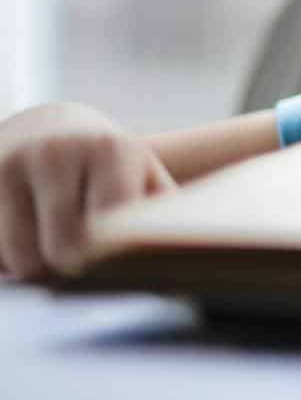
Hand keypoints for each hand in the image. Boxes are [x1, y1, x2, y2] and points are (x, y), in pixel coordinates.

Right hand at [0, 103, 175, 279]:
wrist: (47, 129)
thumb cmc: (108, 167)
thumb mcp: (143, 175)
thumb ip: (160, 213)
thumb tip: (183, 256)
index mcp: (109, 150)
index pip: (107, 229)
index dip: (109, 261)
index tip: (112, 270)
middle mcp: (56, 153)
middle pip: (58, 253)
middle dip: (69, 271)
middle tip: (80, 267)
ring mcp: (8, 164)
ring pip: (18, 261)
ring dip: (34, 269)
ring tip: (50, 246)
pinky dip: (5, 260)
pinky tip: (19, 236)